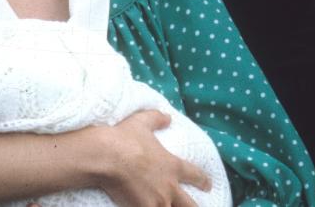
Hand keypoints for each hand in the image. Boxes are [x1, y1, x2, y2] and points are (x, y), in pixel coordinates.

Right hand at [88, 110, 211, 206]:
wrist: (106, 156)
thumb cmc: (125, 138)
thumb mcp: (142, 122)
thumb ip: (157, 119)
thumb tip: (168, 117)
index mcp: (173, 166)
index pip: (195, 175)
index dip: (203, 181)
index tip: (208, 185)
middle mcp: (169, 186)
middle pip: (190, 204)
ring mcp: (158, 200)